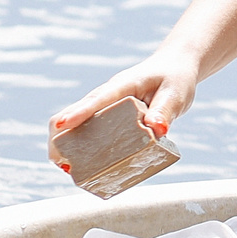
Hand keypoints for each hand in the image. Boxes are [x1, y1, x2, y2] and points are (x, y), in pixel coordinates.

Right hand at [47, 54, 198, 174]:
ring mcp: (105, 106)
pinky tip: (85, 166)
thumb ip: (165, 110)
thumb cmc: (174, 79)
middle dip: (62, 136)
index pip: (97, 99)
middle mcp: (108, 95)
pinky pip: (89, 131)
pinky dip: (82, 146)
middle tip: (63, 163)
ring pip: (77, 123)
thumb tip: (157, 129)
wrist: (173, 68)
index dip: (78, 113)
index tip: (61, 126)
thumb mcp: (175, 94)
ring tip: (69, 169)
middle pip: (75, 112)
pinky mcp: (108, 117)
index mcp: (122, 85)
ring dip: (68, 144)